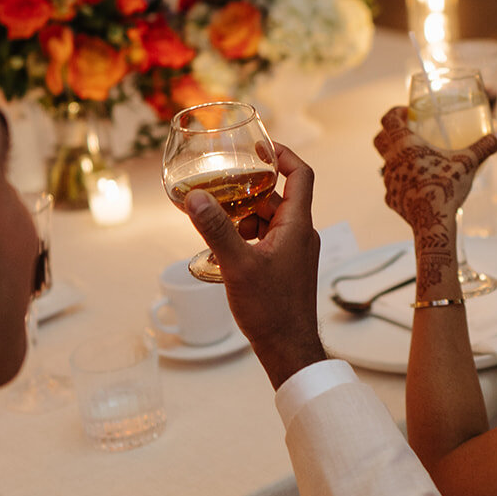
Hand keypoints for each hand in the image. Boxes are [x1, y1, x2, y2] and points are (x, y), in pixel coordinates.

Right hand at [184, 143, 324, 387]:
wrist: (288, 349)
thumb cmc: (271, 310)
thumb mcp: (237, 265)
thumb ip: (216, 229)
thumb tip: (195, 197)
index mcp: (297, 226)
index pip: (301, 175)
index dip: (283, 155)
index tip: (260, 146)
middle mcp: (301, 234)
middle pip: (278, 197)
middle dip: (248, 191)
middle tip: (219, 188)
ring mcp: (295, 252)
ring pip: (269, 219)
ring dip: (244, 216)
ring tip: (216, 221)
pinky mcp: (286, 267)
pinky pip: (267, 239)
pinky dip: (247, 236)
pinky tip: (225, 249)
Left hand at [373, 106, 496, 288]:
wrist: (432, 221)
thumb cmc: (446, 186)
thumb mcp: (468, 164)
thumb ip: (482, 147)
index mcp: (405, 145)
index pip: (388, 119)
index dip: (395, 112)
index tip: (406, 113)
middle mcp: (391, 160)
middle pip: (379, 140)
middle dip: (389, 133)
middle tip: (406, 134)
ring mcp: (388, 180)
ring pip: (385, 163)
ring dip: (396, 159)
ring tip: (416, 162)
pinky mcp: (390, 198)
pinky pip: (392, 186)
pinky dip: (401, 182)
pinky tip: (416, 186)